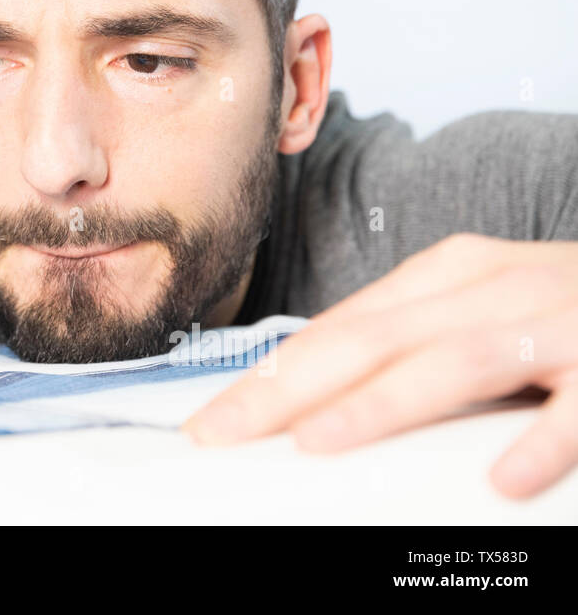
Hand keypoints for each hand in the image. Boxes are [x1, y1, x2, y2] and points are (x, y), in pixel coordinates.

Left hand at [181, 233, 577, 498]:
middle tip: (222, 433)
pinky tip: (502, 480)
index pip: (339, 330)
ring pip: (452, 363)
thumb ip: (412, 342)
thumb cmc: (563, 309)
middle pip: (369, 341)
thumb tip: (318, 395)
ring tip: (316, 442)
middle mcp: (489, 289)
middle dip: (286, 391)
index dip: (271, 375)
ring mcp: (553, 321)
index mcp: (448, 276)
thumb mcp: (479, 309)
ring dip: (381, 404)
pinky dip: (541, 439)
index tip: (213, 418)